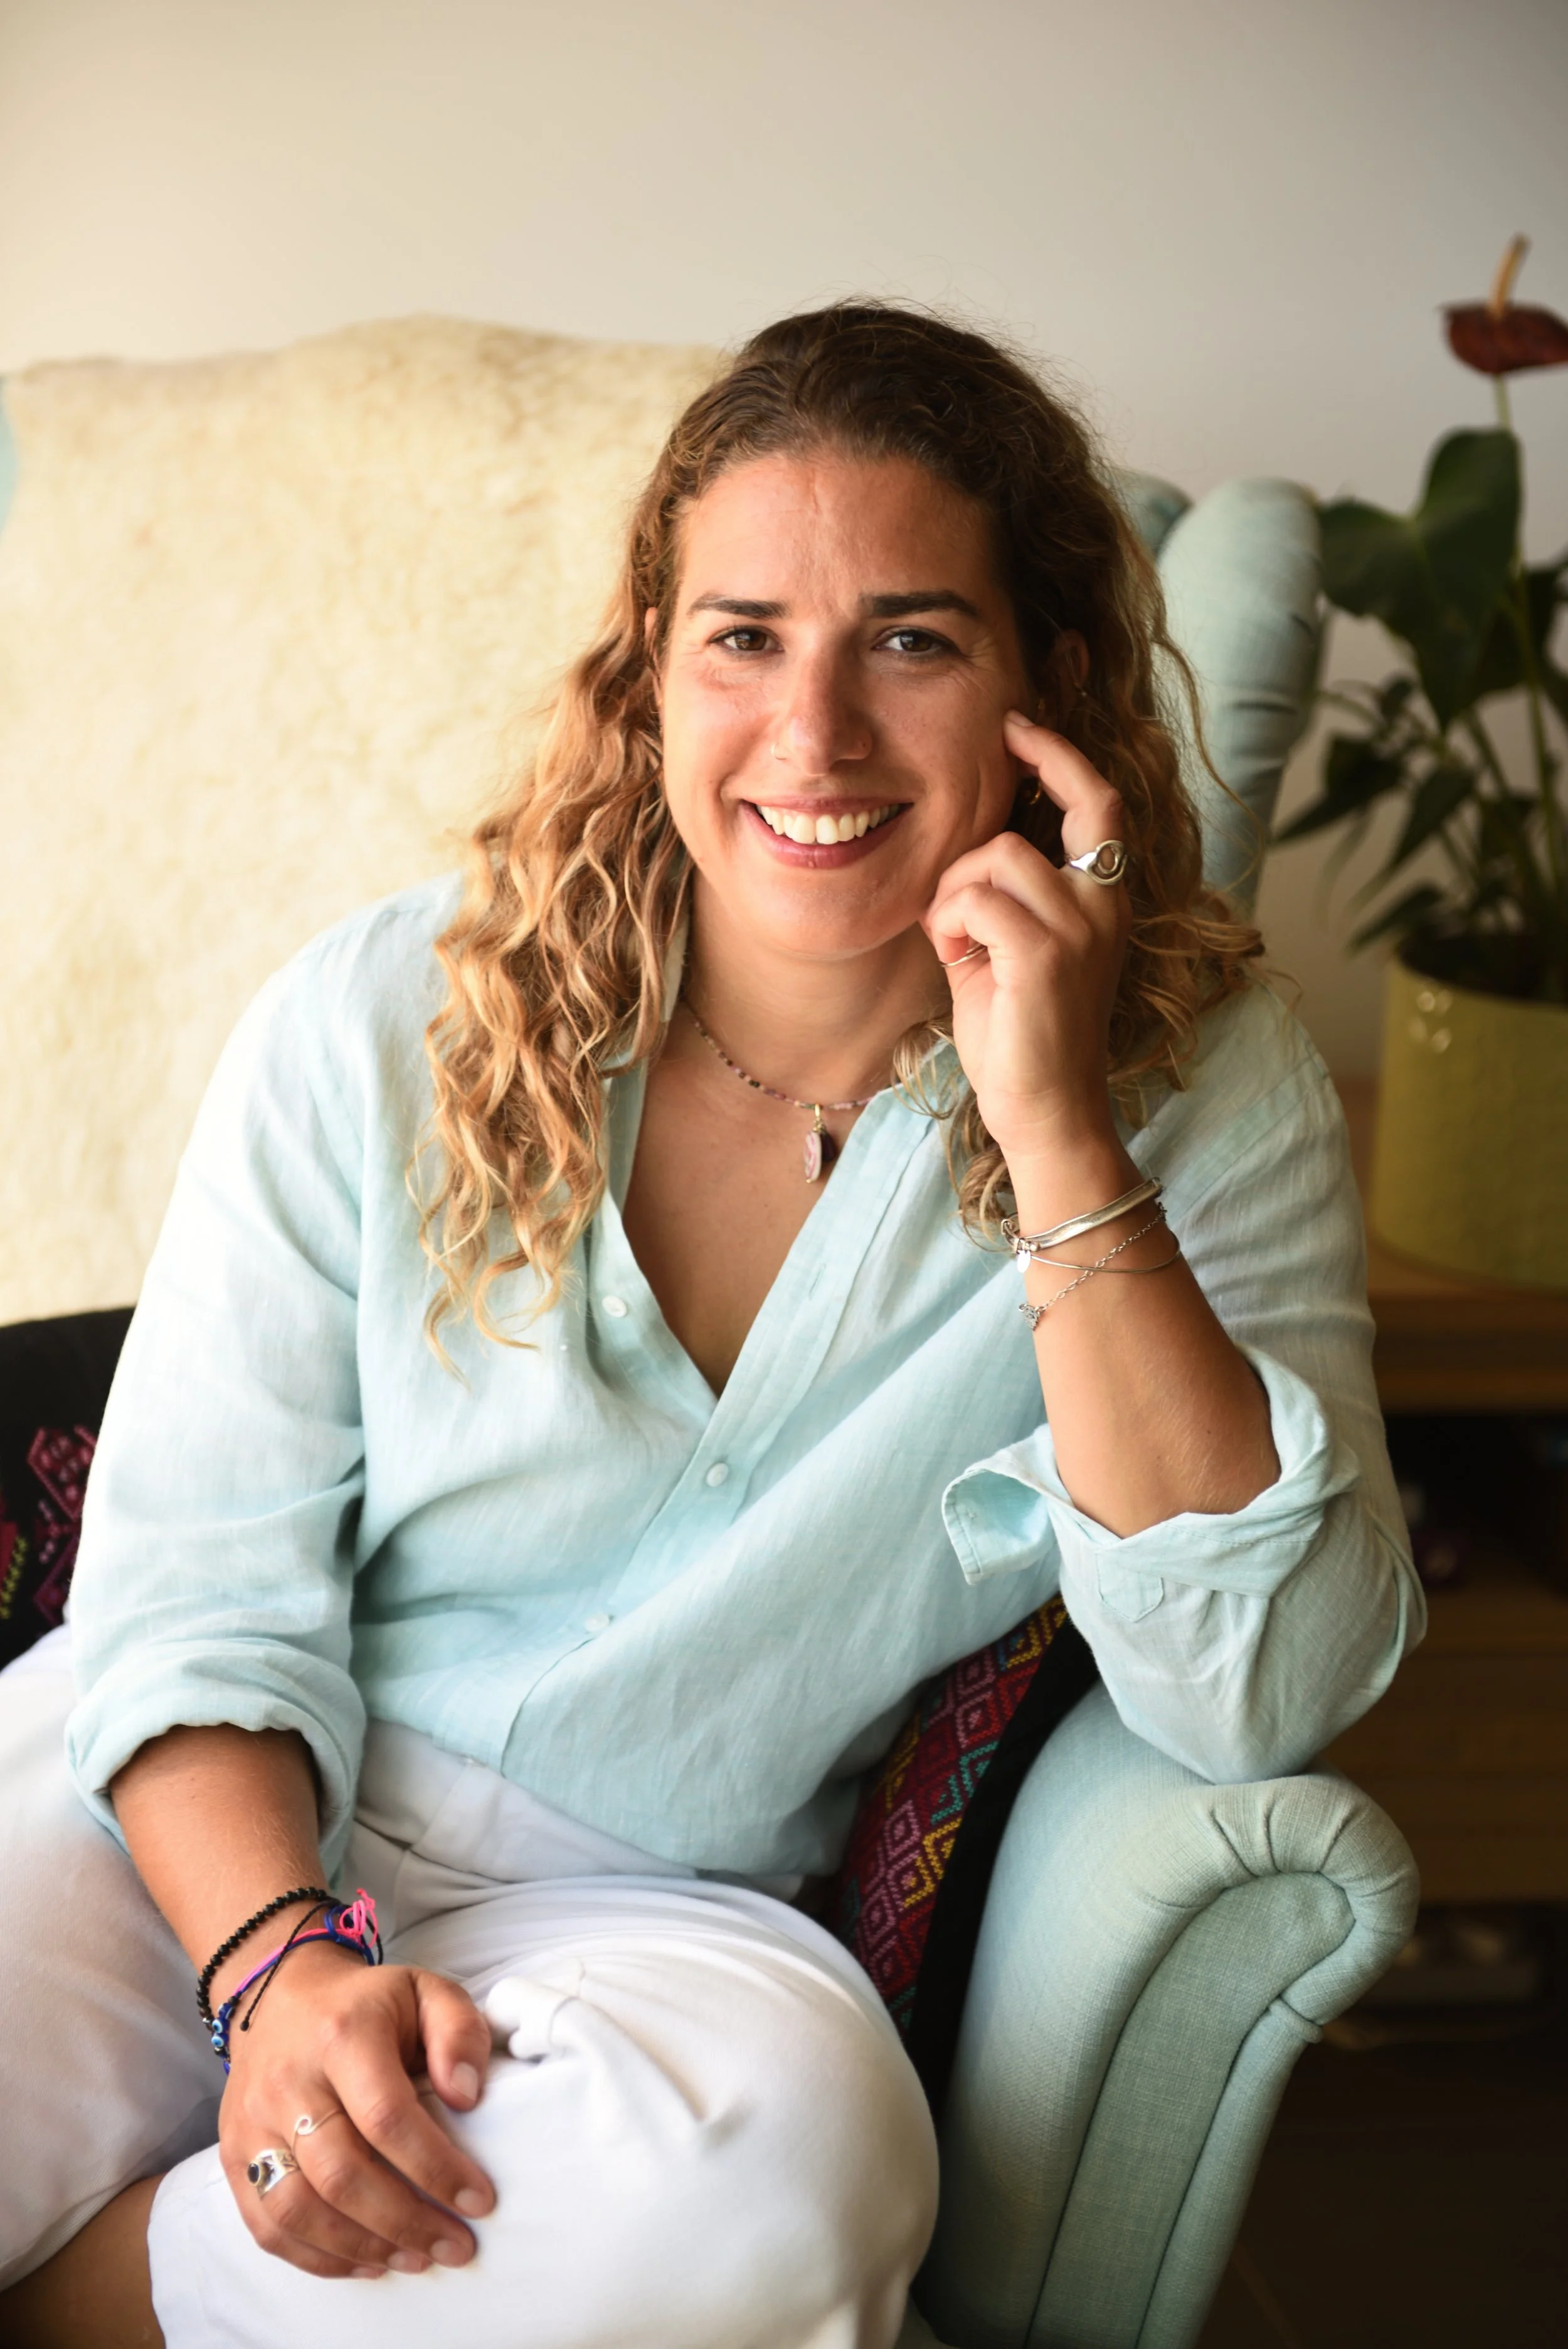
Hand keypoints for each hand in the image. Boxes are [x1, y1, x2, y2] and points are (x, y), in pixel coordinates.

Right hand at [220, 1942, 495, 2278]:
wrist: (282, 1997)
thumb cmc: (368, 2005)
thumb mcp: (427, 1992)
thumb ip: (459, 2032)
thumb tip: (466, 2096)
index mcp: (342, 2035)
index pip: (386, 2116)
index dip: (436, 2167)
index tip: (478, 2200)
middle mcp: (288, 2081)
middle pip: (342, 2174)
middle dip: (406, 2222)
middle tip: (456, 2246)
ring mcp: (253, 2122)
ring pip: (298, 2209)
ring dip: (363, 2247)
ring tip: (416, 2258)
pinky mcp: (234, 2154)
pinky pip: (267, 2225)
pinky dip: (317, 2257)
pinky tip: (365, 2262)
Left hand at [923, 711, 1130, 1164]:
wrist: (1044, 1112)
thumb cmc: (1020, 1035)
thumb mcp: (1016, 949)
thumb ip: (1007, 897)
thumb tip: (968, 851)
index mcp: (1104, 901)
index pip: (1101, 803)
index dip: (1062, 756)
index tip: (1019, 726)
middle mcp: (1106, 905)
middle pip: (1070, 804)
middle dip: (1023, 784)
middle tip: (986, 785)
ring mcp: (1082, 927)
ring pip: (999, 854)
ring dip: (956, 891)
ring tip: (955, 941)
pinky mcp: (1045, 955)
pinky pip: (975, 898)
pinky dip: (949, 922)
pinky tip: (954, 958)